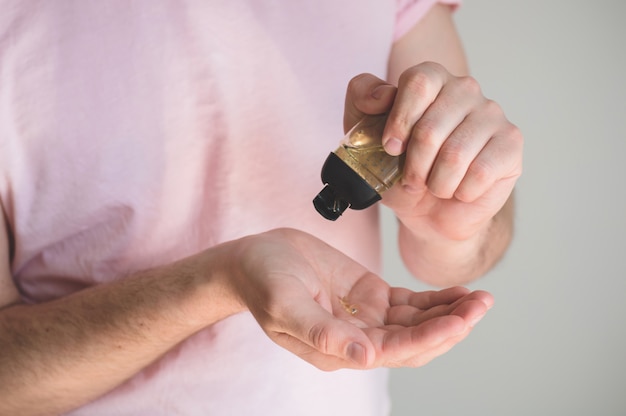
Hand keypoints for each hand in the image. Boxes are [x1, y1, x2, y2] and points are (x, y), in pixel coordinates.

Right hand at [227, 228, 492, 369]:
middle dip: (451, 326)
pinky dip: (435, 299)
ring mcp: (366, 318)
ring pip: (418, 323)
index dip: (429, 337)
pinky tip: (457, 291)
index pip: (394, 351)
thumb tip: (366, 357)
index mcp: (338, 349)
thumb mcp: (285, 304)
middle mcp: (358, 339)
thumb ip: (322, 332)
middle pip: (415, 341)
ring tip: (481, 297)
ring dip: (450, 313)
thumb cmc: (262, 279)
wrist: (255, 257)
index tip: (460, 320)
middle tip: (482, 304)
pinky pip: (410, 304)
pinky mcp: (371, 297)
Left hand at [344, 62, 522, 240]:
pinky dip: (460, 192)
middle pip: (431, 127)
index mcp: (431, 78)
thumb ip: (361, 98)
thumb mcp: (365, 133)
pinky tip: (460, 189)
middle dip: (414, 166)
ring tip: (435, 186)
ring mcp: (492, 114)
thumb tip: (381, 95)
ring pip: (455, 154)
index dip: (400, 121)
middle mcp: (465, 88)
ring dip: (437, 183)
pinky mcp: (510, 142)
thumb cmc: (398, 168)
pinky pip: (480, 172)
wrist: (429, 210)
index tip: (391, 148)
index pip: (418, 82)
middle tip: (412, 179)